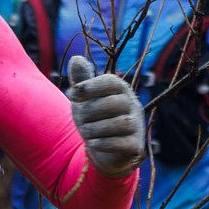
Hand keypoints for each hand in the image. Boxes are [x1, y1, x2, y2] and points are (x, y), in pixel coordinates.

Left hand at [67, 51, 145, 174]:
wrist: (104, 150)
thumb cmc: (94, 118)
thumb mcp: (84, 99)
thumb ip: (81, 80)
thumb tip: (76, 58)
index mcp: (121, 90)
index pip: (111, 81)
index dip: (89, 86)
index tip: (71, 95)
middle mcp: (133, 105)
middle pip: (114, 103)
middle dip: (90, 110)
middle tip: (79, 118)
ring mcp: (137, 126)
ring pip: (120, 123)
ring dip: (95, 128)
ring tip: (85, 131)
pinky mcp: (135, 145)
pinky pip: (122, 142)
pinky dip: (104, 143)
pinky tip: (93, 142)